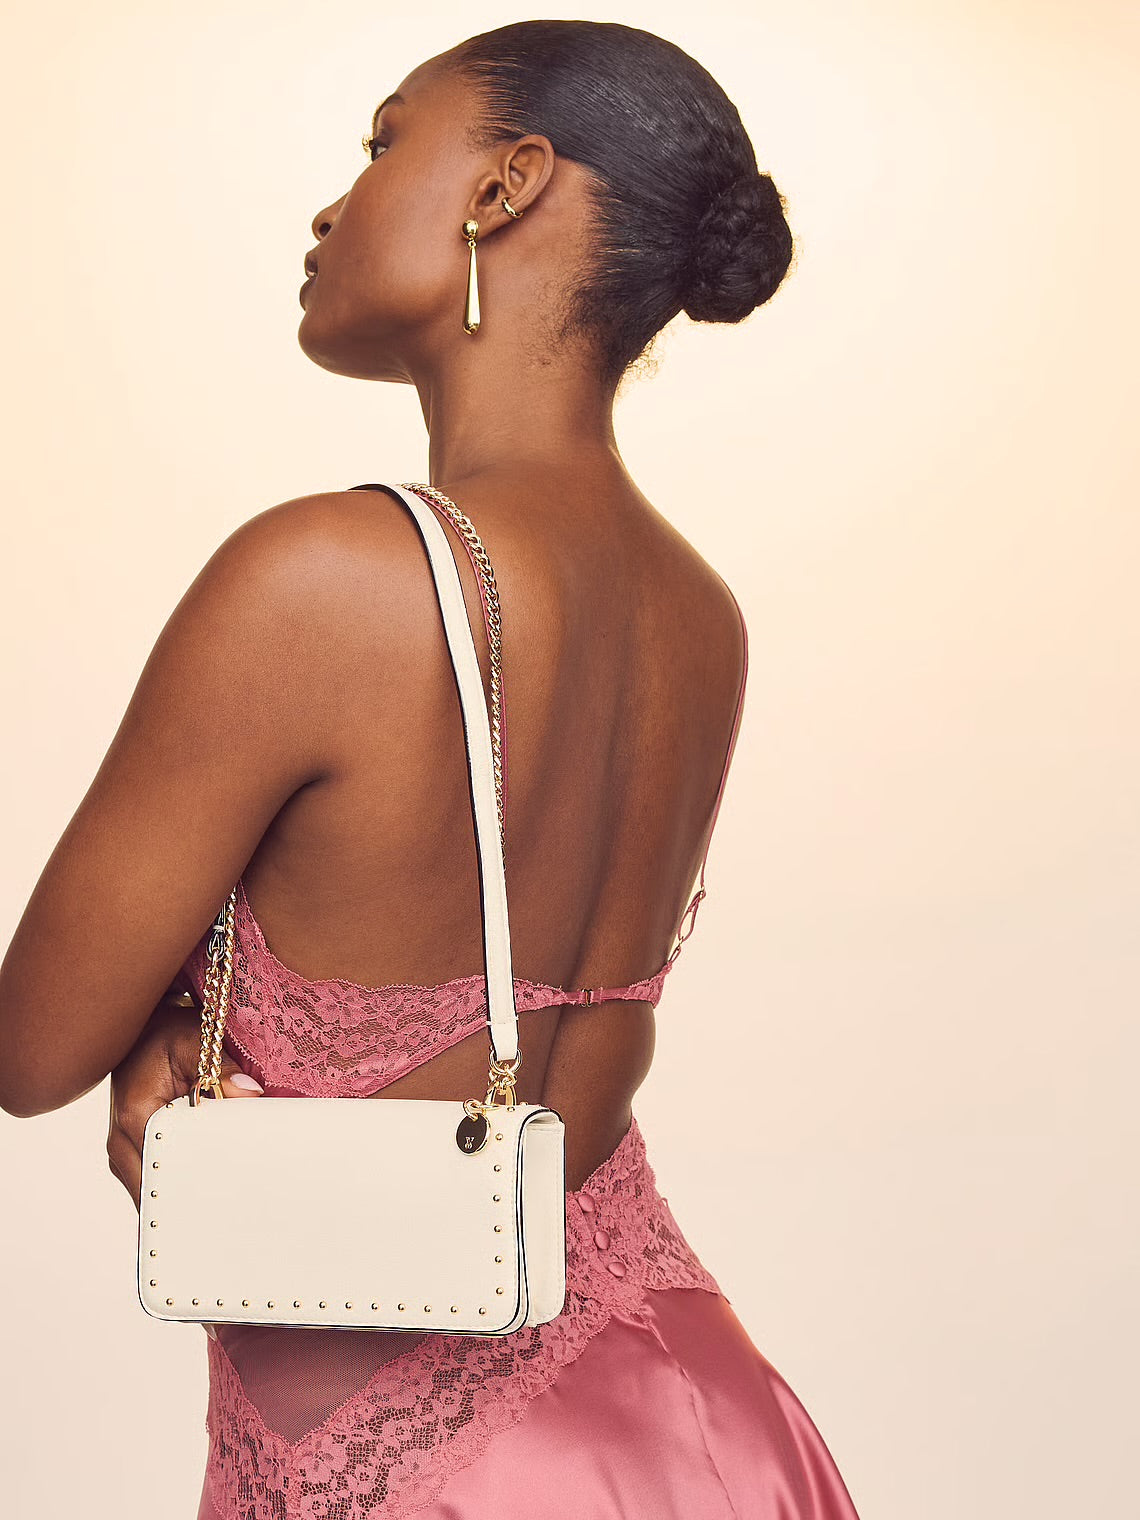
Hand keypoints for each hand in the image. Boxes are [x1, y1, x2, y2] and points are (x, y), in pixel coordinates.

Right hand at [107, 984, 263, 1209]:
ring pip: (150, 1186)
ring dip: (178, 1194)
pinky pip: (153, 1173)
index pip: (163, 1169)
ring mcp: (124, 1145)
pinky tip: (202, 1187)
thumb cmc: (166, 1032)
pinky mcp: (132, 1145)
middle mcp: (122, 1139)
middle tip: (223, 1214)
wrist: (143, 1028)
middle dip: (185, 1201)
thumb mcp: (195, 1041)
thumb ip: (222, 1069)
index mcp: (136, 1117)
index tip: (218, 1200)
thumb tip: (250, 1094)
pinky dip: (174, 1180)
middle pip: (154, 1189)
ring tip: (215, 1208)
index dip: (190, 1188)